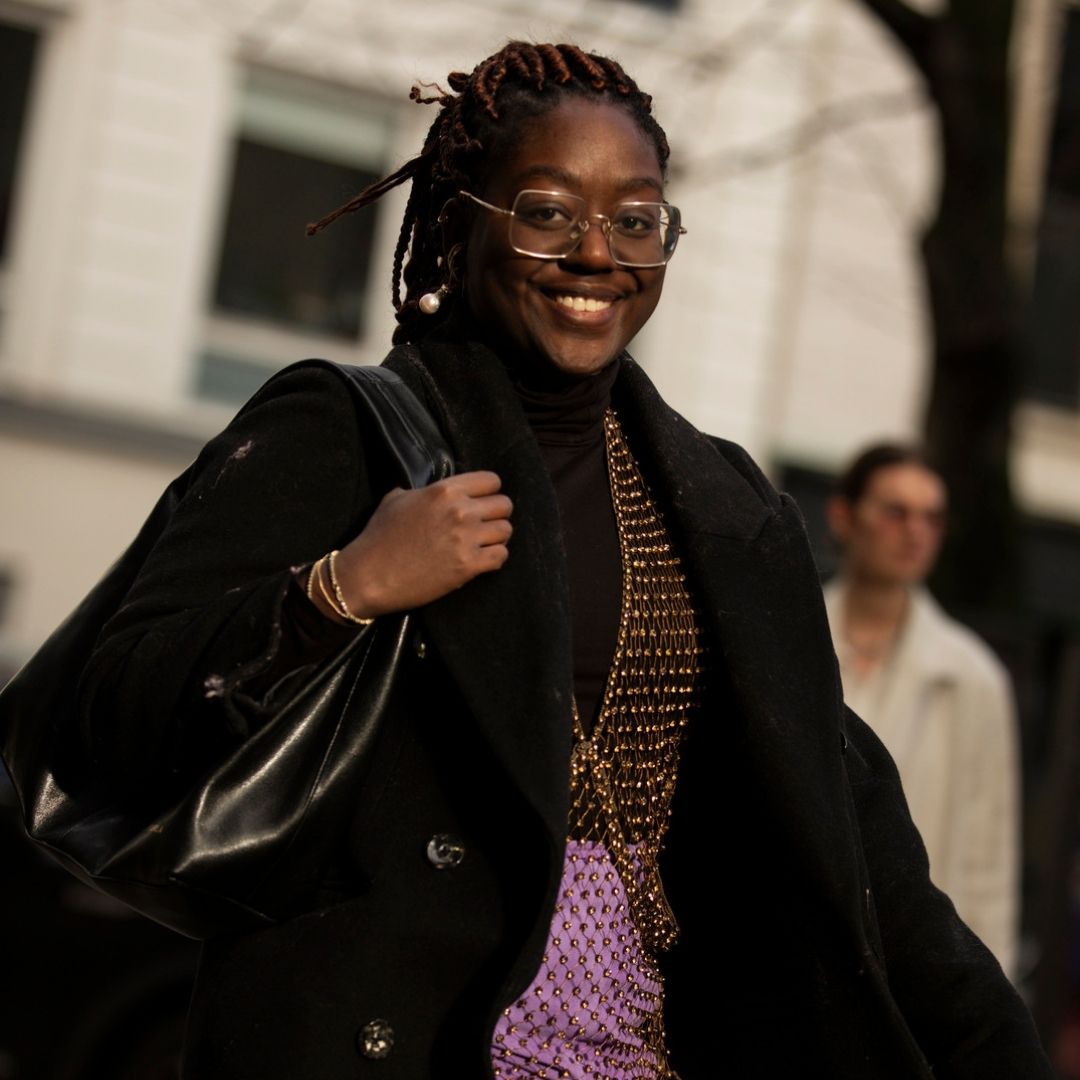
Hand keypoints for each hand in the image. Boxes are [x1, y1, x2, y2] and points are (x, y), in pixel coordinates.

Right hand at [328, 471, 512, 617]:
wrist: (370, 575)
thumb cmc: (379, 536)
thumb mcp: (396, 499)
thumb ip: (423, 490)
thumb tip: (434, 489)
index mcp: (445, 491)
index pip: (491, 480)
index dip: (488, 491)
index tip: (481, 502)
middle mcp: (460, 511)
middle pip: (504, 505)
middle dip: (495, 514)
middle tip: (482, 525)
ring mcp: (466, 539)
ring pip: (506, 530)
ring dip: (496, 537)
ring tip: (482, 543)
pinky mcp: (469, 566)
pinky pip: (501, 556)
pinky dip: (494, 558)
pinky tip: (481, 560)